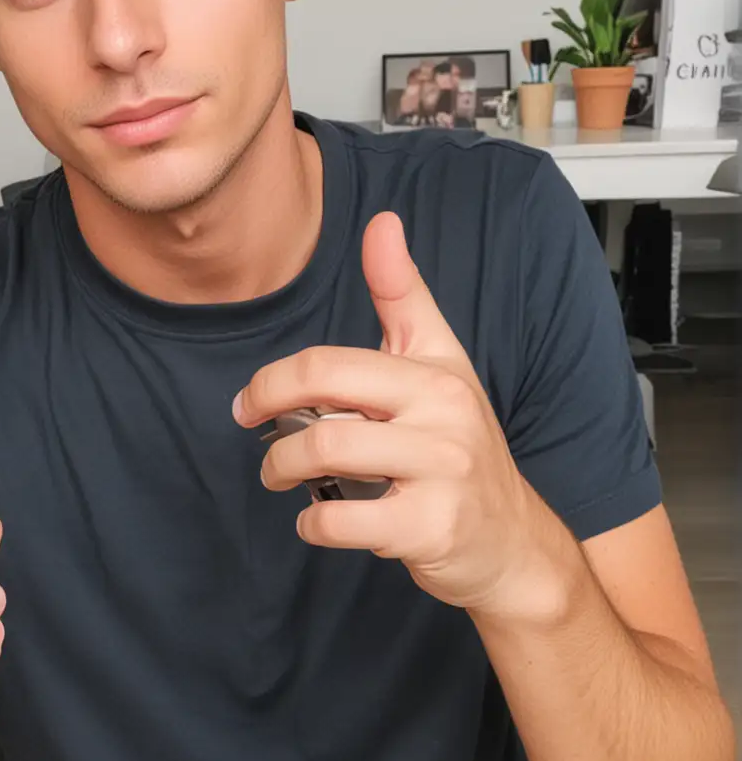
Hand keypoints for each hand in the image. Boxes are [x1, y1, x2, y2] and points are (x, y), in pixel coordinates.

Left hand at [233, 211, 549, 614]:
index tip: (249, 403)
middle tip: (261, 444)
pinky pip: (343, 521)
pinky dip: (314, 524)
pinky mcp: (430, 529)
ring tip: (283, 477)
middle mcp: (442, 419)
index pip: (329, 365)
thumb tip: (383, 223)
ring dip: (285, 471)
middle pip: (324, 410)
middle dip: (272, 428)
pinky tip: (318, 520)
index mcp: (433, 375)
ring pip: (329, 459)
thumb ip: (403, 295)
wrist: (511, 537)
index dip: (272, 382)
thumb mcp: (441, 362)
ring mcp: (440, 476)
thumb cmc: (462, 445)